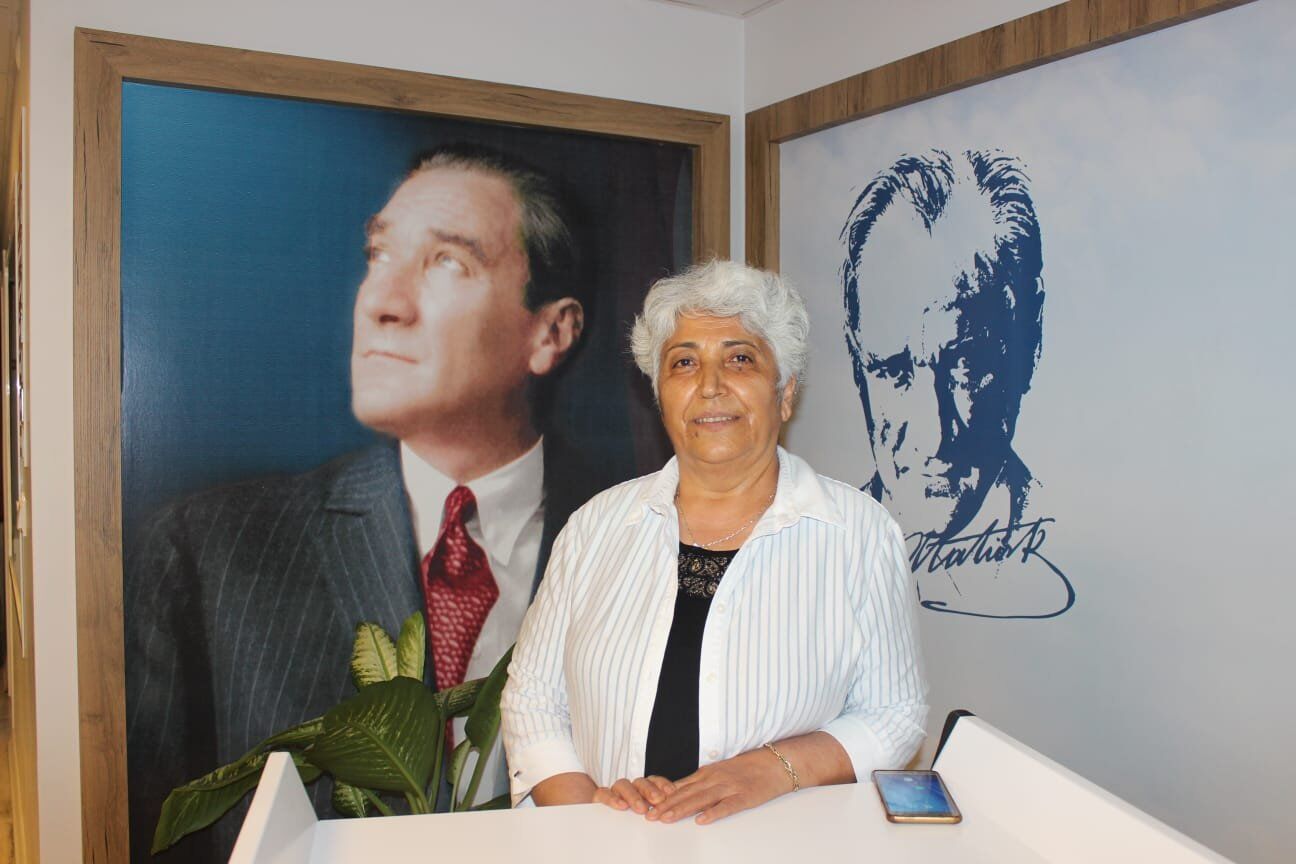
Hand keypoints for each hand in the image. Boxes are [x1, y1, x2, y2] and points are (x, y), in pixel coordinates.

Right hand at [592, 776, 676, 814]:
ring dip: (633, 795)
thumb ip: (661, 806)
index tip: (672, 792)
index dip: (663, 785)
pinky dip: (612, 798)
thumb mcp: (647, 809)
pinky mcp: (600, 797)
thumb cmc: (631, 813)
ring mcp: (615, 791)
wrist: (601, 812)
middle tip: (658, 800)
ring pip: (623, 784)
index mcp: (643, 788)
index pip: (654, 781)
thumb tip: (679, 807)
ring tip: (641, 808)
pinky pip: (604, 793)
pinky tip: (621, 806)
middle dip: (650, 790)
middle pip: (640, 782)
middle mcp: (630, 787)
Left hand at [649, 747, 792, 824]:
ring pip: (701, 800)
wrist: (775, 763)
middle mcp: (715, 779)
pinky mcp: (744, 797)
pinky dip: (714, 813)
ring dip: (682, 809)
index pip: (680, 786)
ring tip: (665, 818)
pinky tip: (702, 820)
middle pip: (686, 794)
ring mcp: (729, 787)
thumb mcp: (720, 770)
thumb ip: (701, 782)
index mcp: (708, 773)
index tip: (646, 805)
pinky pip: (727, 806)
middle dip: (666, 805)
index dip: (662, 797)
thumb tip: (679, 792)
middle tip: (649, 816)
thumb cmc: (748, 767)